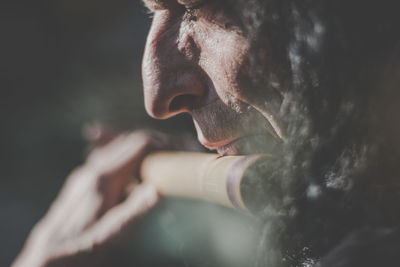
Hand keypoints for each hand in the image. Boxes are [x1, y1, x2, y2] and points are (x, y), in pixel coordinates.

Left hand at [12, 130, 172, 266]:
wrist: (44, 258)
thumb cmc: (77, 253)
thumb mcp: (107, 238)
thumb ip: (133, 212)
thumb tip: (160, 189)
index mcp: (102, 179)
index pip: (139, 145)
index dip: (164, 145)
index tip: (182, 152)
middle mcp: (93, 170)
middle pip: (130, 141)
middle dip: (156, 144)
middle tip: (179, 152)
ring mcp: (86, 173)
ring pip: (119, 147)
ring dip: (143, 149)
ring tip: (163, 159)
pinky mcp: (84, 181)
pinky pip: (110, 157)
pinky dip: (128, 156)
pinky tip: (137, 170)